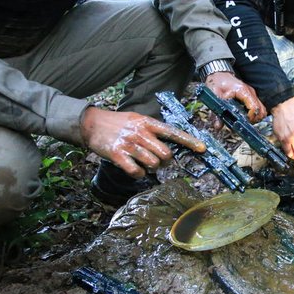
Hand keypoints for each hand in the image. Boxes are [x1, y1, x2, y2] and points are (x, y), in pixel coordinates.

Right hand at [80, 107, 204, 177]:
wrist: (91, 124)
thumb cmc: (117, 123)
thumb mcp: (137, 120)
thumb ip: (153, 130)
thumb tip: (170, 143)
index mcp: (147, 123)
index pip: (173, 132)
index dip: (189, 141)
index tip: (202, 148)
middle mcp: (140, 133)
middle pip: (165, 154)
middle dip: (165, 161)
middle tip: (158, 161)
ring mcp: (129, 144)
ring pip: (153, 164)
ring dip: (152, 168)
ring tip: (144, 164)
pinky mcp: (118, 155)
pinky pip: (137, 172)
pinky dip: (139, 174)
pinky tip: (135, 169)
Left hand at [205, 71, 265, 128]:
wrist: (218, 73)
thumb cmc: (217, 82)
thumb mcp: (215, 97)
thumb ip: (216, 112)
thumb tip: (218, 126)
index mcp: (244, 91)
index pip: (255, 107)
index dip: (251, 117)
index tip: (244, 122)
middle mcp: (250, 93)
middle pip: (261, 110)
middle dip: (255, 119)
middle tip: (244, 123)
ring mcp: (251, 95)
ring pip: (261, 109)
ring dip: (255, 117)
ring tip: (245, 121)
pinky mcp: (250, 97)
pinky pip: (257, 107)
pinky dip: (254, 114)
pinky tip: (245, 117)